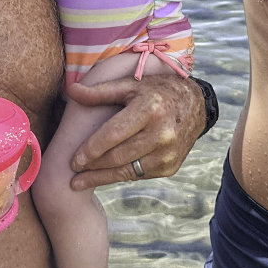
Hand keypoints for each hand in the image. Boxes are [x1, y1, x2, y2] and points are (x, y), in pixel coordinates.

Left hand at [64, 73, 204, 189]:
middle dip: (92, 165)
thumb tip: (71, 91)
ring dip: (101, 177)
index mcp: (150, 108)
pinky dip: (119, 176)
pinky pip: (138, 175)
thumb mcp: (131, 85)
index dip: (91, 148)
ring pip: (126, 171)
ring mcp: (168, 153)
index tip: (73, 159)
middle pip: (118, 156)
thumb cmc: (157, 92)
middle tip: (72, 170)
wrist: (196, 106)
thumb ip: (100, 91)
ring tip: (79, 182)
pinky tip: (104, 176)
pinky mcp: (170, 167)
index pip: (114, 134)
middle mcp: (162, 133)